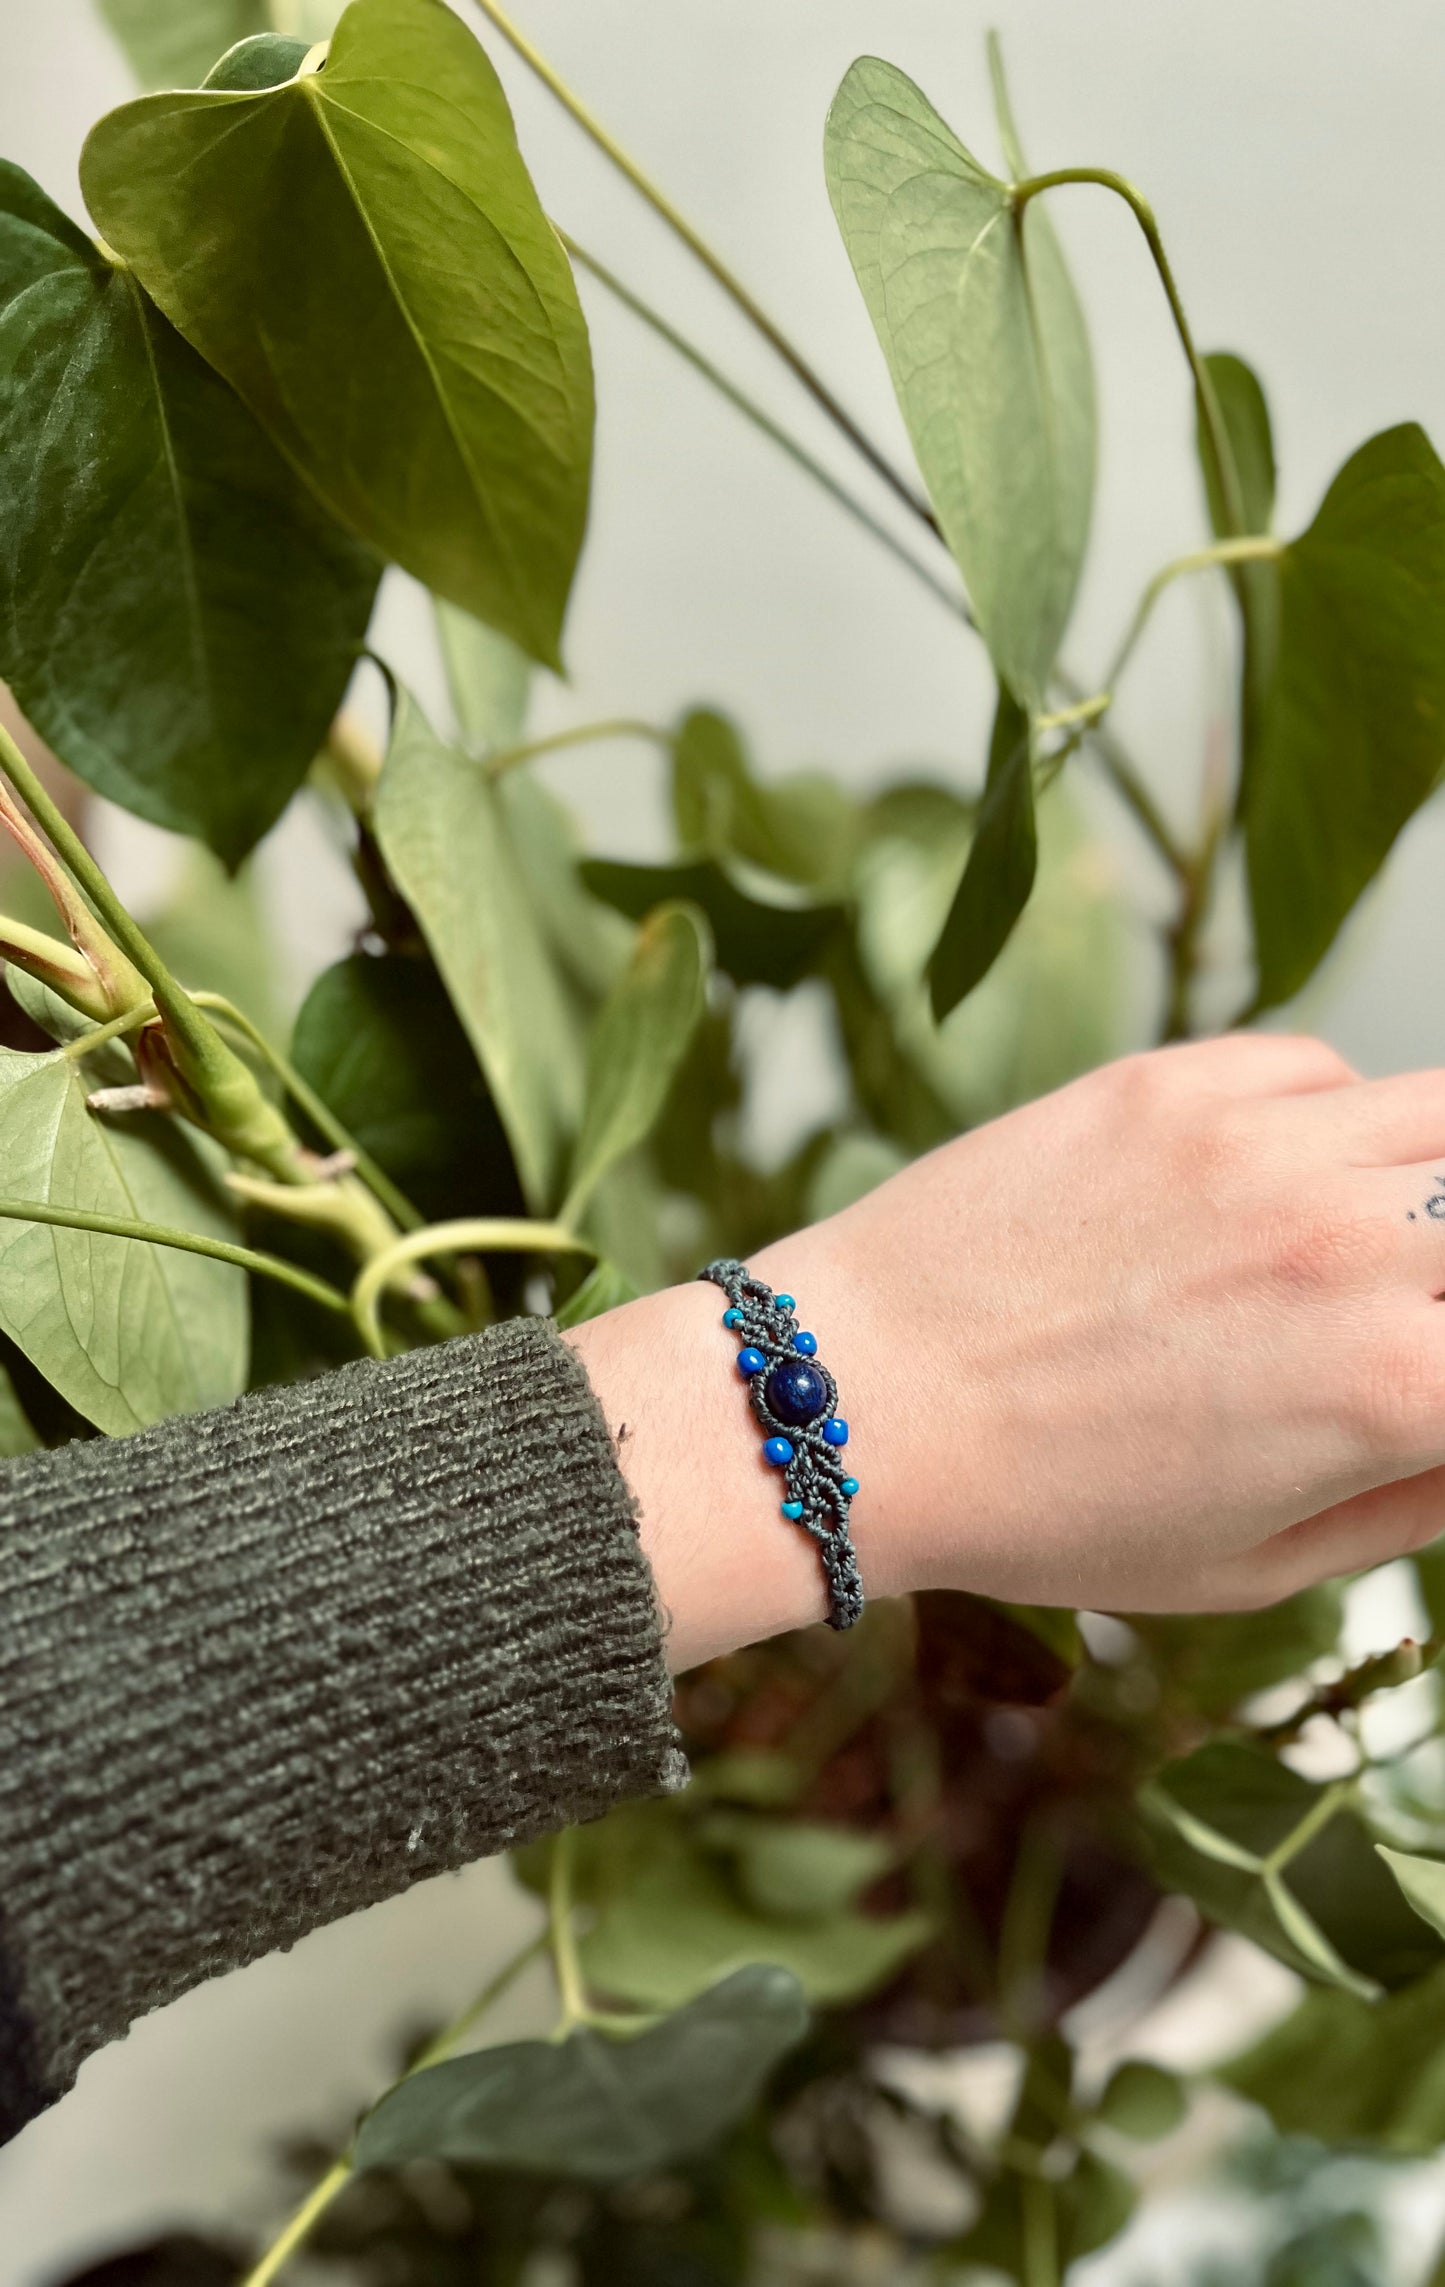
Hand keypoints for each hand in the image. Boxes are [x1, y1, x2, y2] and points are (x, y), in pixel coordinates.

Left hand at [566, 1035, 1444, 1668]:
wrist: (857, 1400)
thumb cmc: (1040, 1511)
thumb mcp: (1252, 1565)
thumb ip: (1411, 1503)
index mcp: (1393, 1388)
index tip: (1426, 1381)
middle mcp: (1350, 1244)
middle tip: (1409, 1310)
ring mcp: (1262, 1144)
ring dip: (1429, 1182)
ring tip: (1366, 1241)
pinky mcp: (1175, 1079)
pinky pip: (1321, 1068)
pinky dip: (1333, 1121)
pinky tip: (1276, 1182)